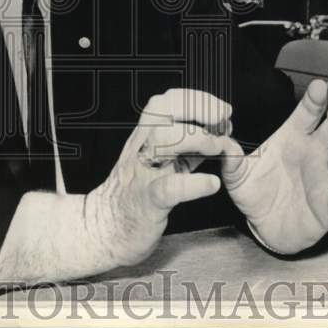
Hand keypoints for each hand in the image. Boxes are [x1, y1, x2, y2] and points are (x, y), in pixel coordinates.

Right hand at [84, 88, 232, 267]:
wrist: (104, 229)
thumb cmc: (134, 194)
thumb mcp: (159, 162)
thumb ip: (185, 146)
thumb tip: (218, 132)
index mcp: (144, 137)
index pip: (167, 102)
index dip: (197, 99)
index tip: (221, 109)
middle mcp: (141, 149)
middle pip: (164, 112)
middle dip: (198, 110)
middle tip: (223, 121)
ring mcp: (143, 173)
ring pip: (163, 141)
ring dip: (197, 139)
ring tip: (218, 147)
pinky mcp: (147, 202)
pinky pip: (169, 188)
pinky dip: (193, 183)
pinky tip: (211, 183)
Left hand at [221, 79, 327, 253]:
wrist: (262, 225)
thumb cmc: (256, 191)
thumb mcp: (237, 173)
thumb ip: (230, 158)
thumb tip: (221, 142)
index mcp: (294, 139)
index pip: (308, 113)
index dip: (315, 100)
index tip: (318, 87)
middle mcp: (314, 155)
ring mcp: (325, 180)